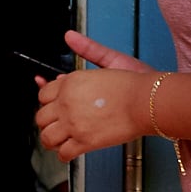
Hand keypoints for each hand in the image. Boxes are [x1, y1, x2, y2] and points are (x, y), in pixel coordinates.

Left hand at [35, 31, 156, 158]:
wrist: (149, 101)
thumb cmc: (135, 83)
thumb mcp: (110, 59)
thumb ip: (88, 49)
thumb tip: (69, 37)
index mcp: (71, 83)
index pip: (43, 94)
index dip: (47, 101)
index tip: (51, 105)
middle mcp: (67, 103)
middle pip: (41, 117)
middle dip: (47, 121)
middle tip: (56, 123)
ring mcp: (74, 124)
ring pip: (47, 137)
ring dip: (51, 139)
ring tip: (58, 139)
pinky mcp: (85, 142)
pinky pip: (64, 153)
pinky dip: (64, 154)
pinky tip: (69, 151)